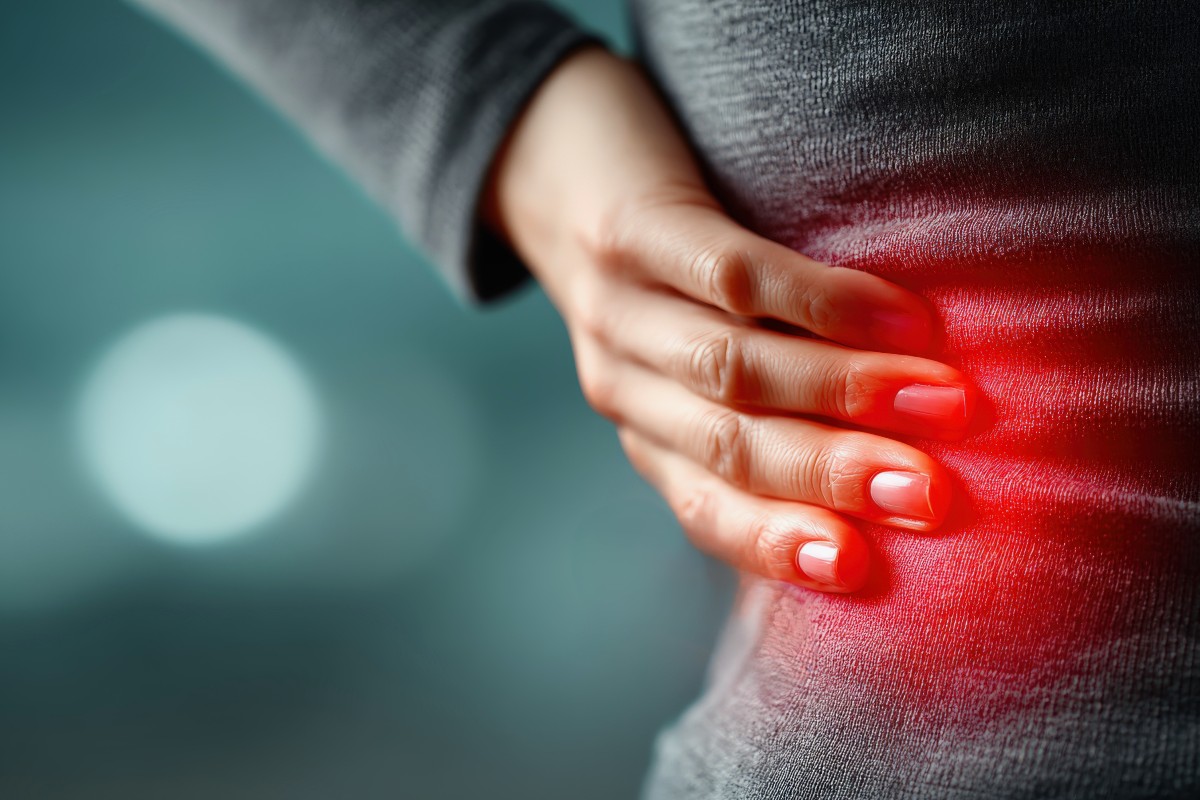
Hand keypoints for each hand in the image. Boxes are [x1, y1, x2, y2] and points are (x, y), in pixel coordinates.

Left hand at [484, 47, 973, 592]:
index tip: (862, 569)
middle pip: (733, 447)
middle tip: (930, 496)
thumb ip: (767, 409)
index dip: (779, 542)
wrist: (549, 156)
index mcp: (646, 431)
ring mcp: (617, 310)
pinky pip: (732, 276)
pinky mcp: (630, 230)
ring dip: (844, 393)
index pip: (707, 507)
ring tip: (941, 403)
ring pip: (735, 371)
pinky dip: (821, 302)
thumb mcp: (691, 350)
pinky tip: (896, 315)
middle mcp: (623, 386)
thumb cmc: (662, 269)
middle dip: (835, 477)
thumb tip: (898, 456)